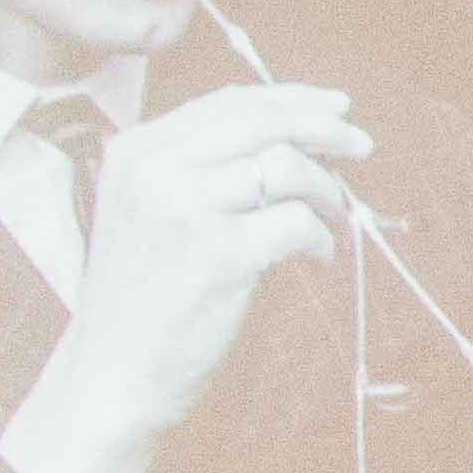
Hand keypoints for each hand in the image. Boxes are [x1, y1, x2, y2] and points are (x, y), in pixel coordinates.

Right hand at [0, 82, 367, 472]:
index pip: (228, 103)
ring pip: (285, 167)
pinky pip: (296, 223)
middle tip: (361, 146)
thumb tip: (285, 138)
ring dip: (326, 192)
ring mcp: (184, 209)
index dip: (291, 99)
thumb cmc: (142, 300)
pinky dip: (320, 238)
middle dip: (323, 129)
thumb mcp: (148, 213)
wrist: (111, 372)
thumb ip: (197, 169)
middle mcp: (155, 169)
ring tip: (331, 221)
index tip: (334, 109)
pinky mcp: (218, 255)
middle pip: (262, 122)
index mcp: (136, 151)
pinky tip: (318, 258)